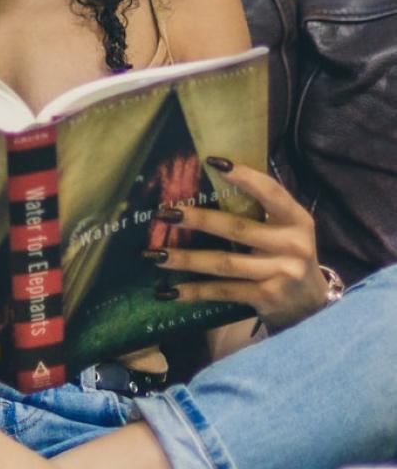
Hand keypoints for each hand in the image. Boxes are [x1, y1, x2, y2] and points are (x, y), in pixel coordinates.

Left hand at [143, 161, 328, 331]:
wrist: (312, 305)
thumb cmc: (290, 255)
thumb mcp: (288, 228)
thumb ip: (263, 208)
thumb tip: (217, 175)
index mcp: (297, 220)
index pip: (271, 192)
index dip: (244, 177)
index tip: (213, 162)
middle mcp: (291, 246)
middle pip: (237, 229)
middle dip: (198, 220)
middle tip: (165, 213)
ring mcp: (279, 274)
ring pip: (224, 263)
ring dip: (186, 259)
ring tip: (156, 253)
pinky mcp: (265, 298)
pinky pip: (224, 291)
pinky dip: (196, 291)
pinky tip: (170, 291)